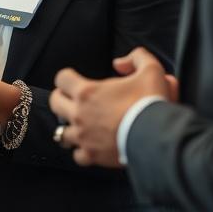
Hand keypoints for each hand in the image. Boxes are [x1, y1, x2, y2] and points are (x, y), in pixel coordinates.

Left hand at [49, 47, 173, 167]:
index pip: (61, 78)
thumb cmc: (150, 103)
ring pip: (61, 132)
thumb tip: (120, 63)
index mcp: (86, 92)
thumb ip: (137, 58)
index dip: (68, 77)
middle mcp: (79, 113)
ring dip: (70, 128)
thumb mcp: (151, 70)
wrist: (158, 136)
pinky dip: (82, 152)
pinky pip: (77, 155)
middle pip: (55, 102)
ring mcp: (83, 136)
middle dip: (62, 100)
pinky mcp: (92, 155)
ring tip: (79, 126)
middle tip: (74, 101)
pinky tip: (90, 147)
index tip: (75, 80)